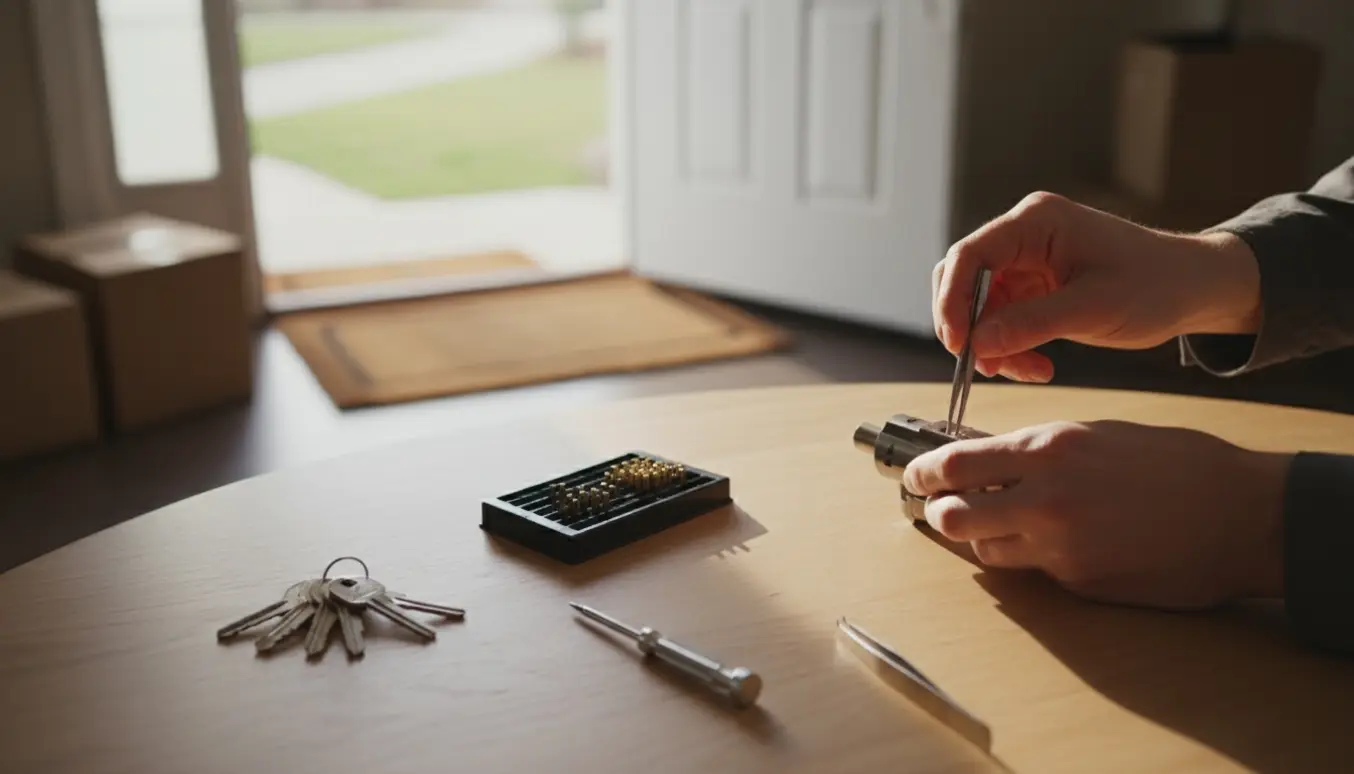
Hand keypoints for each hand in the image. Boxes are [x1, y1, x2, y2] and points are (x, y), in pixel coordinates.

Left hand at [901, 420, 1289, 609]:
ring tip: (998, 528)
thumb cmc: (1178, 464)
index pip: (956, 464)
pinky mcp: (1079, 582)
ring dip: (981, 542)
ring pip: (986, 553)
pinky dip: (1032, 560)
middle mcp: (1045, 497)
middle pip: (953, 517)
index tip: (915, 476)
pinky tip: (1058, 545)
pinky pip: (1035, 573)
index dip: (924, 473)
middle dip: (938, 515)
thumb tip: (991, 461)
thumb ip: (1040, 450)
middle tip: (940, 511)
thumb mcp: (1098, 434)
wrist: (1240, 513)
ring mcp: (1061, 546)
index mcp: (1048, 448)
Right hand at [932, 192, 1262, 382]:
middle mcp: (1025, 234)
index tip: (957, 344)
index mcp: (1037, 222)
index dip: (952, 300)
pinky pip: (1002, 317)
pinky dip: (1011, 346)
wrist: (1194, 288)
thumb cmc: (1156, 284)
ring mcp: (1028, 260)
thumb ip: (1030, 324)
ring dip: (993, 344)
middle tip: (984, 366)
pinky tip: (1036, 366)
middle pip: (965, 279)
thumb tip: (977, 344)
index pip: (969, 255)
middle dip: (971, 326)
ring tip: (1027, 372)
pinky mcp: (1035, 285)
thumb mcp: (1093, 309)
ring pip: (980, 305)